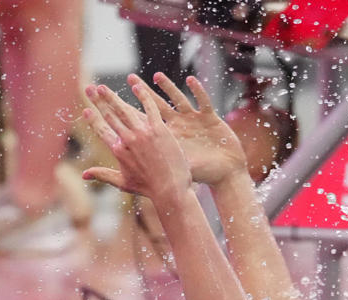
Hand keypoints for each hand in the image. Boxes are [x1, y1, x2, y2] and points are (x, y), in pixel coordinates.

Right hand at [83, 80, 190, 204]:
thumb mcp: (123, 183)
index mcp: (118, 151)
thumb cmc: (148, 189)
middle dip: (97, 102)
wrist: (171, 190)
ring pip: (125, 109)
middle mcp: (128, 139)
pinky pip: (150, 107)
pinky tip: (136, 85)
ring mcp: (143, 133)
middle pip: (109, 116)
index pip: (102, 131)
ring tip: (103, 87)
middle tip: (89, 89)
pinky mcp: (159, 129)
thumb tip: (83, 175)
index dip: (93, 120)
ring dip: (112, 96)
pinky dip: (142, 95)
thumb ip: (103, 175)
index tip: (86, 111)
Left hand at [132, 72, 247, 186]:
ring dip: (168, 87)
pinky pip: (203, 101)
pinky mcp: (210, 118)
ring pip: (179, 98)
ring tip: (157, 76)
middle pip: (158, 104)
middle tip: (130, 77)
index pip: (147, 120)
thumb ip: (166, 163)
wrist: (227, 173)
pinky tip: (191, 80)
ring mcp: (194, 120)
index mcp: (170, 138)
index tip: (120, 100)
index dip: (133, 108)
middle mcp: (180, 125)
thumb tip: (143, 164)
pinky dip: (198, 91)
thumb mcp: (182, 169)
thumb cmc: (205, 175)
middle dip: (144, 91)